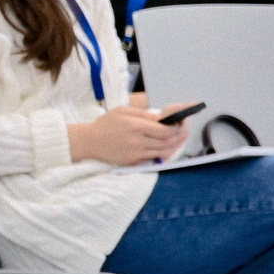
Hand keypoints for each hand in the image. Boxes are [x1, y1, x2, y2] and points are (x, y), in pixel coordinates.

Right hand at [67, 102, 189, 167]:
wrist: (89, 142)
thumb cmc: (106, 124)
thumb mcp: (122, 111)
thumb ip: (143, 114)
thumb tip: (162, 118)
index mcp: (135, 126)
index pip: (165, 130)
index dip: (176, 127)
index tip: (181, 122)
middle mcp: (137, 141)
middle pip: (167, 141)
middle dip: (179, 136)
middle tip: (185, 130)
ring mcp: (136, 154)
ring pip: (163, 152)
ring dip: (175, 146)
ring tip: (180, 139)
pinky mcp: (133, 162)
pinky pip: (154, 158)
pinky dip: (164, 153)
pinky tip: (167, 147)